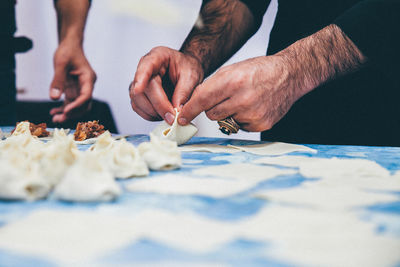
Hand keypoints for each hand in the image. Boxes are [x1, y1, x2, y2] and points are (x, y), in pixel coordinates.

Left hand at [49, 40, 95, 122]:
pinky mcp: (75, 88)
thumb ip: (58, 80)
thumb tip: (54, 98)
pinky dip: (63, 107)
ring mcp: (82, 87)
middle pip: (84, 104)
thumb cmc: (67, 51)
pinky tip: (54, 111)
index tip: (66, 110)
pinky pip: (71, 101)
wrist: (70, 45)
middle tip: (59, 119)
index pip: (86, 96)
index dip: (77, 105)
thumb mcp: (60, 63)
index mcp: (88, 78)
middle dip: (73, 113)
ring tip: (55, 119)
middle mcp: (87, 85)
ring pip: (78, 105)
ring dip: (67, 113)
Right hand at [130, 46, 203, 124]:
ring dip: (153, 112)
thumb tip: (176, 109)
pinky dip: (150, 115)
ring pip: (137, 100)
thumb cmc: (188, 67)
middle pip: (142, 89)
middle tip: (172, 117)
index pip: (145, 67)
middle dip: (157, 105)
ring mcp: (140, 82)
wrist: (187, 70)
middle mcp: (145, 68)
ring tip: (169, 116)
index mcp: (157, 56)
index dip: (141, 78)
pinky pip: (138, 107)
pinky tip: (162, 115)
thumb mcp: (191, 76)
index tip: (139, 88)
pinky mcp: (140, 94)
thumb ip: (184, 92)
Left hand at [179, 56, 300, 131]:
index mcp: (233, 81)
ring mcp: (253, 114)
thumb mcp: (232, 70)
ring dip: (228, 114)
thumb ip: (212, 86)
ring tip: (243, 100)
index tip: (182, 118)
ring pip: (224, 122)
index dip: (189, 110)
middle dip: (212, 108)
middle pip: (211, 114)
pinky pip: (240, 127)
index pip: (202, 100)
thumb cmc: (259, 71)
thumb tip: (193, 103)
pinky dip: (242, 119)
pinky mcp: (261, 125)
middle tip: (225, 98)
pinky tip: (252, 108)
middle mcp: (242, 99)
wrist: (288, 75)